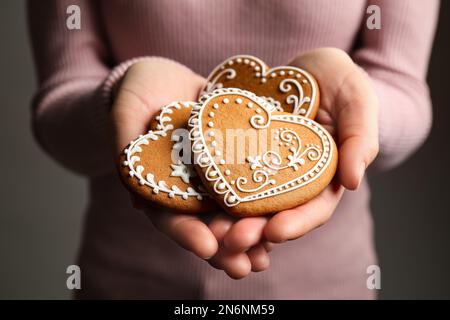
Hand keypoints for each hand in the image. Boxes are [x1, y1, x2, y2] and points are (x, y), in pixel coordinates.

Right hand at [111, 57, 268, 277]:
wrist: (165, 78)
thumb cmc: (137, 92)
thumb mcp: (126, 110)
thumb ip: (126, 140)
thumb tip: (131, 177)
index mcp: (160, 184)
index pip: (169, 215)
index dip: (185, 232)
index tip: (206, 247)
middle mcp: (189, 186)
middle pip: (205, 223)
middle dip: (223, 247)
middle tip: (242, 266)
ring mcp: (214, 175)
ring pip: (232, 210)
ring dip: (249, 236)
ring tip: (264, 258)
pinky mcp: (237, 157)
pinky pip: (254, 180)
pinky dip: (267, 201)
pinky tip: (285, 217)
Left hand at [207, 48, 378, 276]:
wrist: (308, 68)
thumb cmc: (341, 83)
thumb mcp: (358, 102)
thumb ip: (361, 139)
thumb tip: (353, 181)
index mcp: (324, 176)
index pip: (314, 208)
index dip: (296, 223)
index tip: (274, 232)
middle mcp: (292, 178)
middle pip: (275, 212)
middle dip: (255, 230)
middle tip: (232, 241)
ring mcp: (264, 166)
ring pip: (246, 199)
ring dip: (229, 219)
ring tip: (211, 231)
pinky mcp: (240, 150)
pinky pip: (225, 172)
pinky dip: (213, 187)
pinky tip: (197, 196)